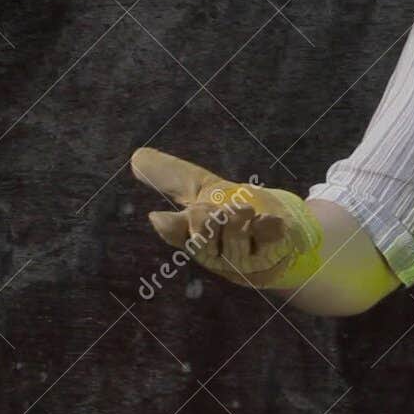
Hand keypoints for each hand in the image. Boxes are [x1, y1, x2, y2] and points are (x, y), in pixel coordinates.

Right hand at [129, 147, 320, 288]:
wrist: (277, 225)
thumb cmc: (232, 210)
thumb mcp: (203, 189)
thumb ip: (172, 176)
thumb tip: (136, 156)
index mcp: (195, 236)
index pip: (176, 234)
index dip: (169, 227)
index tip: (158, 216)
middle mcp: (217, 251)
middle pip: (203, 239)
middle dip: (206, 221)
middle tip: (210, 209)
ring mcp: (246, 256)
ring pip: (234, 242)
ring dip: (237, 223)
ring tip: (242, 210)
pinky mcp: (274, 252)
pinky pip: (268, 242)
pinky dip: (267, 229)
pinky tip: (268, 220)